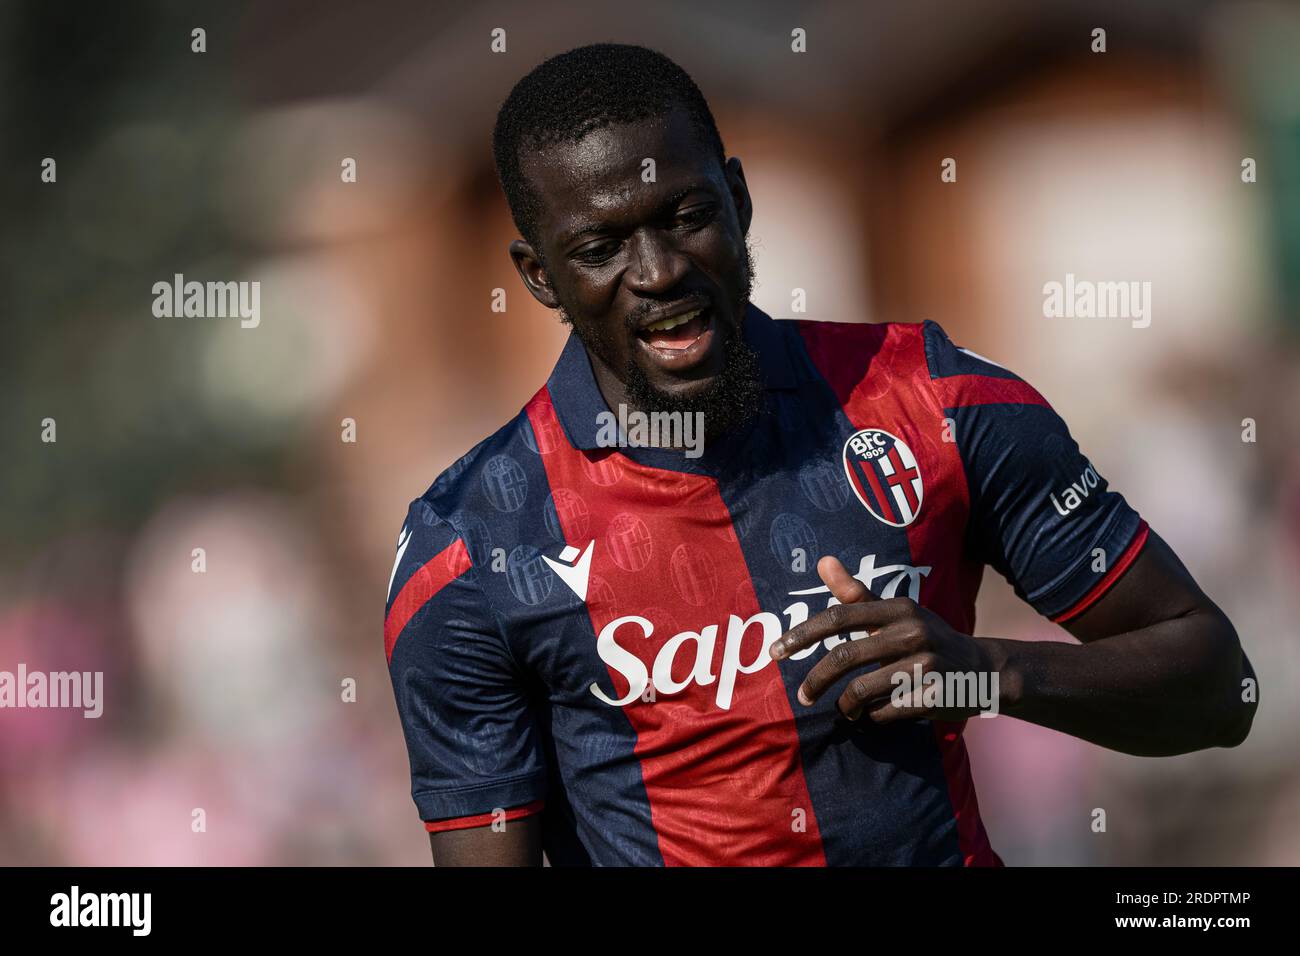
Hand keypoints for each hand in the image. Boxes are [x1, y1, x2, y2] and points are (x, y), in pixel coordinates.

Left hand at [768, 555, 1001, 722]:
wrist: (983, 670)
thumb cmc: (926, 638)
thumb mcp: (897, 612)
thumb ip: (856, 593)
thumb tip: (822, 560)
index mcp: (899, 608)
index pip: (839, 616)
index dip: (803, 634)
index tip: (776, 652)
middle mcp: (914, 632)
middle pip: (846, 656)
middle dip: (817, 679)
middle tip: (802, 697)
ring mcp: (927, 664)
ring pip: (863, 690)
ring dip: (846, 705)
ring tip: (846, 709)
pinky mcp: (936, 695)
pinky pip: (886, 712)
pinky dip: (873, 717)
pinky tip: (875, 715)